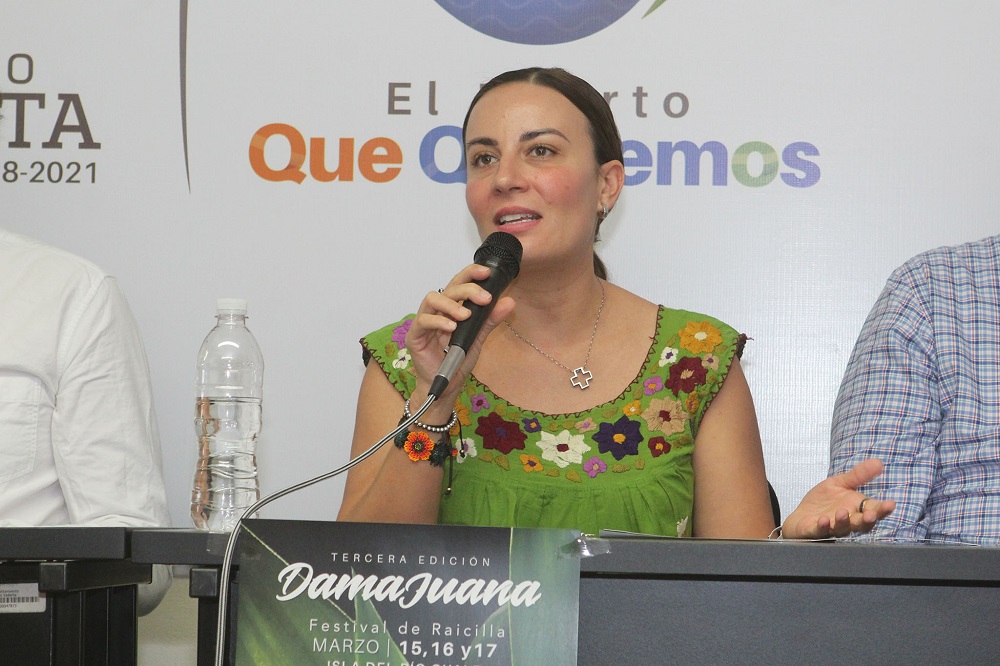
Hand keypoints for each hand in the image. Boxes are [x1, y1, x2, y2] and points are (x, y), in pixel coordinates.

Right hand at [405, 264, 514, 411]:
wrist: (446, 386)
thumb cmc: (457, 361)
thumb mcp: (478, 337)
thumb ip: (490, 319)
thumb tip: (508, 302)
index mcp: (451, 307)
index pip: (459, 283)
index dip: (470, 274)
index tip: (486, 273)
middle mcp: (437, 311)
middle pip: (448, 288)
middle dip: (467, 289)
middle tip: (484, 299)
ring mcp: (424, 322)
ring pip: (432, 299)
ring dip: (450, 304)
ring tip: (465, 315)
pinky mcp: (415, 336)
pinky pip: (423, 321)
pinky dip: (438, 321)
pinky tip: (451, 328)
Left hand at [781, 458, 895, 538]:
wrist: (801, 515)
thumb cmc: (824, 502)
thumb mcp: (840, 483)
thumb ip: (858, 475)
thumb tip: (878, 462)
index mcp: (857, 509)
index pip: (873, 510)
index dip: (882, 509)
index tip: (890, 504)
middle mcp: (848, 521)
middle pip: (862, 524)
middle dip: (868, 520)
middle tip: (871, 515)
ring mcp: (832, 528)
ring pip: (842, 528)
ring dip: (843, 521)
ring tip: (842, 512)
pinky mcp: (815, 531)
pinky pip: (820, 531)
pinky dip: (823, 526)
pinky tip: (824, 520)